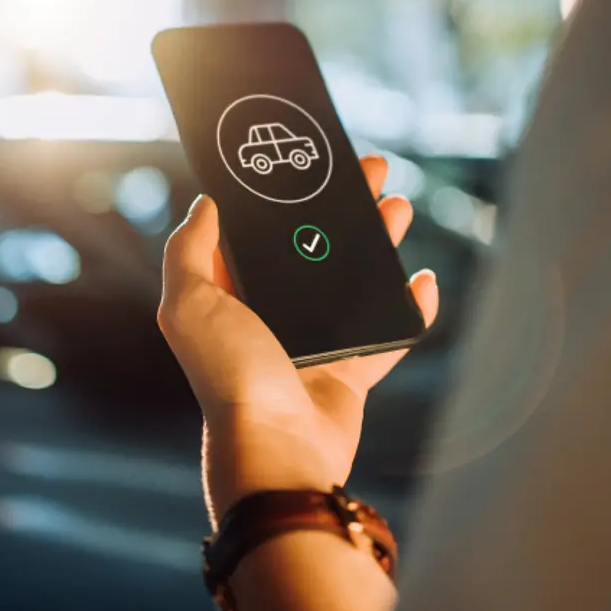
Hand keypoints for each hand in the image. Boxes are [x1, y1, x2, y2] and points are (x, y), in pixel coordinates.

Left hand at [159, 155, 438, 520]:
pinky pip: (388, 335)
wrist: (278, 448)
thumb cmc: (231, 377)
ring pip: (354, 282)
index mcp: (232, 298)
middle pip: (315, 248)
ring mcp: (314, 345)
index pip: (259, 234)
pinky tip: (422, 280)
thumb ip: (188, 251)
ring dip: (379, 243)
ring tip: (399, 206)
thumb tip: (204, 203)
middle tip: (370, 171)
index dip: (282, 197)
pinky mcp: (350, 373)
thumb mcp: (189, 305)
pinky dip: (410, 309)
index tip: (309, 162)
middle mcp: (272, 318)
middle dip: (344, 208)